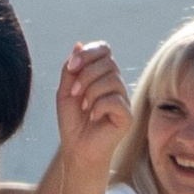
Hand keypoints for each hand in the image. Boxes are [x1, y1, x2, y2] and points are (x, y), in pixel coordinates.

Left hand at [53, 41, 130, 176]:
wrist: (76, 149)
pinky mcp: (127, 116)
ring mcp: (124, 99)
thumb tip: (78, 44)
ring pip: (112, 80)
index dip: (89, 53)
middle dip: (86, 75)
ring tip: (83, 107)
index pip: (104, 50)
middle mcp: (116, 84)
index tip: (72, 66)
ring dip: (91, 92)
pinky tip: (93, 117)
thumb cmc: (72, 122)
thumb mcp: (65, 92)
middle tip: (75, 93)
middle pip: (108, 63)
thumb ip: (70, 70)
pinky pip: (116, 100)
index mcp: (102, 76)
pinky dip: (99, 107)